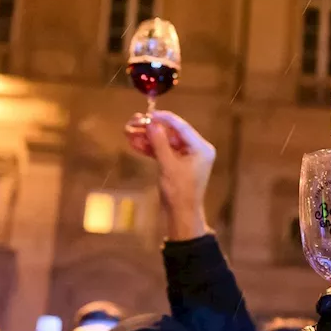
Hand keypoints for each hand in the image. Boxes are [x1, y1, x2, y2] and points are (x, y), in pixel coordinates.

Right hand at [128, 110, 212, 239]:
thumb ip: (159, 143)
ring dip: (147, 138)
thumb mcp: (168, 166)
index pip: (181, 127)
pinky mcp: (177, 165)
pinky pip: (163, 152)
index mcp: (201, 148)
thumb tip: (151, 123)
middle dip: (151, 129)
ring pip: (164, 142)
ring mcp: (187, 157)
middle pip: (171, 133)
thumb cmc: (179, 193)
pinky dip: (150, 149)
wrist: (181, 216)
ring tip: (129, 132)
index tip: (146, 114)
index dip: (163, 119)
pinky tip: (135, 143)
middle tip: (133, 123)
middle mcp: (196, 149)